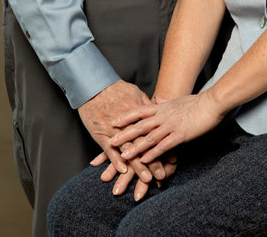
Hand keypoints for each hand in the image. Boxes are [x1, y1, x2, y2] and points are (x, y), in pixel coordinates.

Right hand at [79, 81, 164, 198]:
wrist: (93, 86)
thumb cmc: (115, 89)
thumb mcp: (135, 93)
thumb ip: (146, 105)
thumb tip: (158, 112)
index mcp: (139, 114)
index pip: (153, 134)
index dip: (162, 147)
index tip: (173, 160)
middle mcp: (129, 123)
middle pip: (143, 145)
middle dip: (153, 162)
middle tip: (162, 176)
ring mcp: (115, 130)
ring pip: (129, 151)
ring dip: (138, 166)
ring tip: (147, 179)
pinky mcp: (101, 134)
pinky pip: (109, 150)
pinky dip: (116, 161)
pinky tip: (123, 171)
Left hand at [109, 90, 222, 162]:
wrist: (212, 103)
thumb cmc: (196, 102)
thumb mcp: (177, 100)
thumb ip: (165, 103)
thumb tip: (157, 101)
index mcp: (162, 107)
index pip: (139, 111)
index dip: (125, 117)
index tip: (113, 121)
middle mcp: (163, 116)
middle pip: (139, 125)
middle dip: (124, 134)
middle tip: (110, 141)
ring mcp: (171, 125)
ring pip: (149, 137)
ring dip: (135, 147)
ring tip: (123, 155)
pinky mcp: (180, 135)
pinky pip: (163, 145)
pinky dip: (153, 153)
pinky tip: (145, 160)